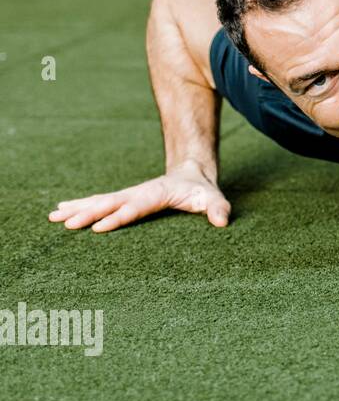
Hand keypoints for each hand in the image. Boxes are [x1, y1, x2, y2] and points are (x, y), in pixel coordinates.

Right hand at [47, 161, 230, 232]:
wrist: (192, 172)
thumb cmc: (202, 189)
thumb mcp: (213, 198)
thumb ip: (218, 208)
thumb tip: (222, 222)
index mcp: (155, 194)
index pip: (134, 208)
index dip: (118, 217)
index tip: (98, 227)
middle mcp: (138, 193)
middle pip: (110, 204)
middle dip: (87, 214)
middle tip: (64, 223)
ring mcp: (129, 194)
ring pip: (99, 202)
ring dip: (77, 209)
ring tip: (53, 217)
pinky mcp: (124, 198)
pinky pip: (99, 202)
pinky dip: (80, 206)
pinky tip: (60, 212)